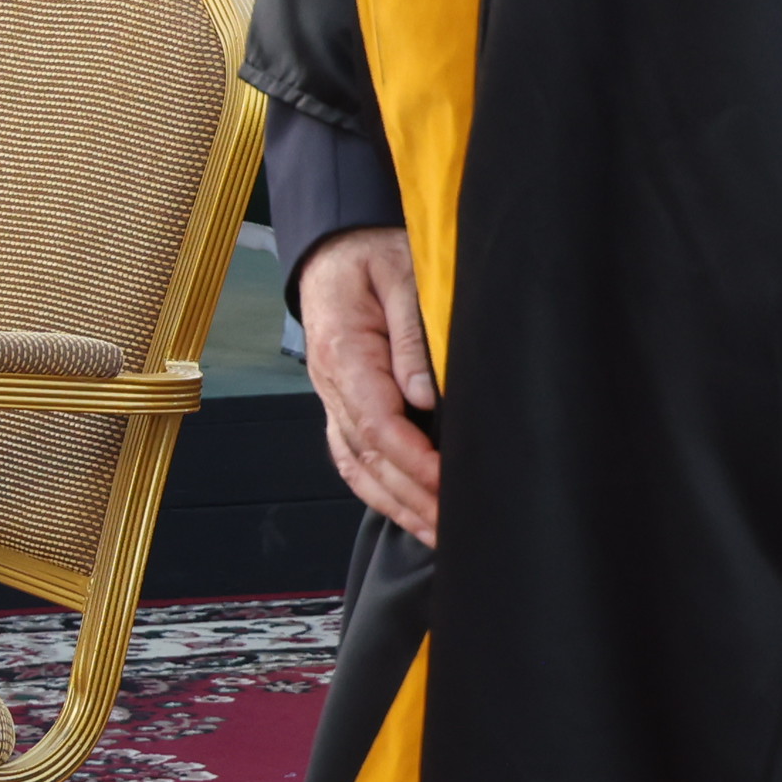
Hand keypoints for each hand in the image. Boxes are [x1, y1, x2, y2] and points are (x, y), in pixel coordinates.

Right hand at [291, 226, 438, 544]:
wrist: (336, 246)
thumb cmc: (372, 254)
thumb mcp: (401, 277)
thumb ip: (411, 336)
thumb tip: (425, 399)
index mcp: (343, 351)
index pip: (377, 422)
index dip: (414, 461)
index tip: (448, 484)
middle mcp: (329, 382)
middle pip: (368, 455)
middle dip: (411, 497)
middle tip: (453, 526)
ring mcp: (330, 396)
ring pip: (357, 464)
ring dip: (395, 504)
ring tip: (434, 534)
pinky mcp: (340, 403)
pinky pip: (352, 455)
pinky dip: (377, 490)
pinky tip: (405, 509)